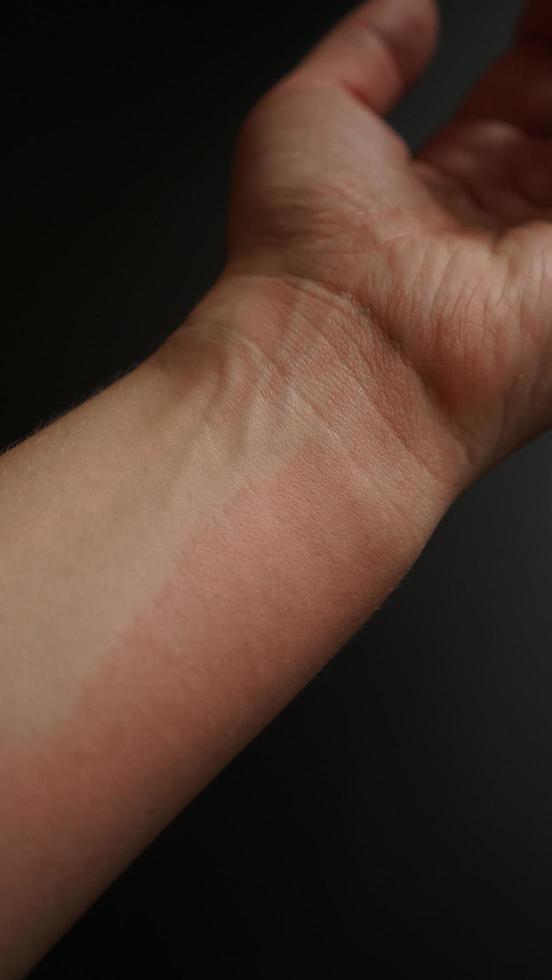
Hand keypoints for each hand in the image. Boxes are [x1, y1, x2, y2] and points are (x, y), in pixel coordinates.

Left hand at [221, 0, 551, 486]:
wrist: (331, 357)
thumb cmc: (300, 261)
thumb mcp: (308, 114)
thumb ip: (367, 51)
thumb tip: (408, 10)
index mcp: (434, 196)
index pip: (511, 98)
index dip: (532, 38)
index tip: (532, 5)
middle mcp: (497, 226)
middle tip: (551, 13)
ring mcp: (544, 255)